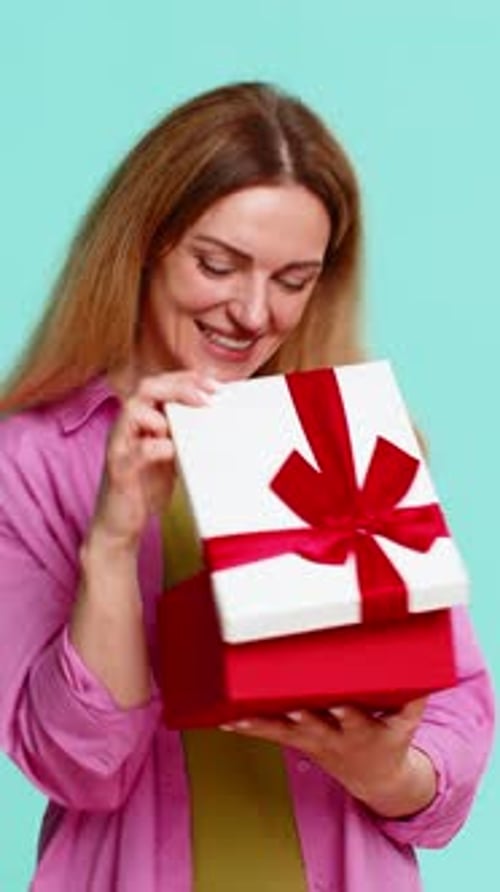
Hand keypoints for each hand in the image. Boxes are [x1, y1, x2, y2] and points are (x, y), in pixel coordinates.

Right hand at [90, 370, 217, 549]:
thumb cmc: (145, 487)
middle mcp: (126, 426)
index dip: (186, 378)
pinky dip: (158, 446)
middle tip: (208, 397)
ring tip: (188, 424)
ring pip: (134, 410)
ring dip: (164, 411)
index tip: (215, 385)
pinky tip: (174, 451)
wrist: (120, 524)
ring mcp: (119, 446)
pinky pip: (136, 450)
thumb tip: (217, 420)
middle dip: (180, 386)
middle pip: (146, 387)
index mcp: (139, 419)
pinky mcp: (119, 470)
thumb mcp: (170, 454)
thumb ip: (182, 434)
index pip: (159, 383)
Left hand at [221, 700, 436, 817]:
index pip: (353, 718)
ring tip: (234, 713)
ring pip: (282, 731)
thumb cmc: (388, 735)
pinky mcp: (295, 741)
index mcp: (362, 729)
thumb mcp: (407, 717)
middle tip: (281, 700)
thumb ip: (413, 693)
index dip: (345, 711)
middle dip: (298, 712)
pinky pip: (268, 734)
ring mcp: (311, 740)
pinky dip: (246, 727)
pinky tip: (224, 719)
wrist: (377, 778)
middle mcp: (333, 736)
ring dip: (258, 722)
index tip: (339, 702)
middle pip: (311, 723)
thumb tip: (421, 657)